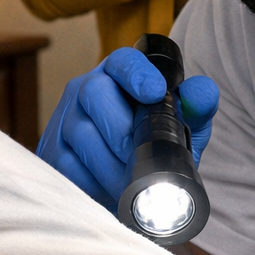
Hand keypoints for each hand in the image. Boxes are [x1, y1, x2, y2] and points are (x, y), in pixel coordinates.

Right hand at [36, 47, 219, 211]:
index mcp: (120, 75)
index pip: (123, 60)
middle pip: (94, 92)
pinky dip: (92, 183)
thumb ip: (196, 107)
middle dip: (120, 127)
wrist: (130, 182)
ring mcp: (65, 120)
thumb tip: (202, 94)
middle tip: (140, 154)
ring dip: (109, 163)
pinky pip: (67, 166)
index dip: (137, 73)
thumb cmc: (158, 143)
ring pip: (79, 134)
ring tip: (132, 182)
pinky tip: (111, 193)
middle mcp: (87, 90)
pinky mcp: (52, 153)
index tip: (156, 91)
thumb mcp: (183, 125)